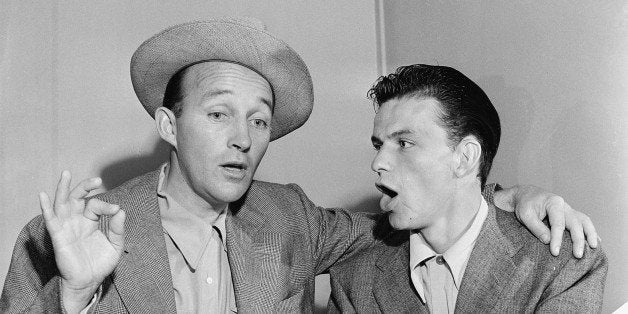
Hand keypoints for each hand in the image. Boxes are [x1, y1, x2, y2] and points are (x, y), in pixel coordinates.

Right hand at [39, 171, 125, 311]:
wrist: (89, 281)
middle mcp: (76, 221)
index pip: (96, 205)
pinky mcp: (59, 237)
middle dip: (85, 186)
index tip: (116, 210)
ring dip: (63, 188)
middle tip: (97, 180)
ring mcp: (67, 227)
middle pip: (77, 198)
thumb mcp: (115, 245)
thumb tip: (121, 210)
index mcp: (90, 221)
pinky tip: (43, 195)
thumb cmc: (100, 263)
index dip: (107, 206)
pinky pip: (51, 220)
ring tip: (66, 174)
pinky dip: (46, 208)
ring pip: (62, 204)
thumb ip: (118, 228)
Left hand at [493, 185, 598, 257]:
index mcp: (554, 202)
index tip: (555, 252)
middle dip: (578, 240)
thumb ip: (536, 228)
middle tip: (577, 255)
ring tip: (594, 247)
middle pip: (575, 223)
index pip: (558, 223)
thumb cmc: (525, 204)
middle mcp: (564, 205)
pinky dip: (590, 231)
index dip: (557, 239)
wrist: (525, 195)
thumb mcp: (525, 215)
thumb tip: (548, 241)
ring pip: (584, 221)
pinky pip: (583, 222)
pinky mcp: (569, 215)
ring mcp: (569, 209)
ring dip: (590, 234)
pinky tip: (596, 241)